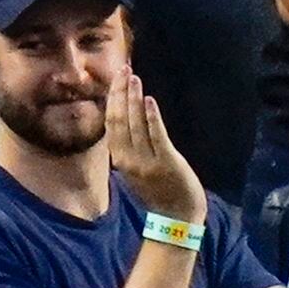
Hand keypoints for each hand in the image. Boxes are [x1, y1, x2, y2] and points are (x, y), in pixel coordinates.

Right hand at [105, 69, 206, 224]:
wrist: (177, 217)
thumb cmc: (159, 191)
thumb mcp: (136, 170)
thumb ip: (129, 147)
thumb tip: (126, 119)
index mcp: (120, 159)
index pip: (111, 122)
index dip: (113, 98)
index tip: (117, 78)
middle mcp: (129, 160)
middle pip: (120, 119)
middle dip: (121, 93)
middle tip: (124, 70)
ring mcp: (147, 163)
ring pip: (135, 125)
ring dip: (134, 99)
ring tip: (134, 79)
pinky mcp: (167, 163)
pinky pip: (156, 137)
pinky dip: (152, 117)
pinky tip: (149, 100)